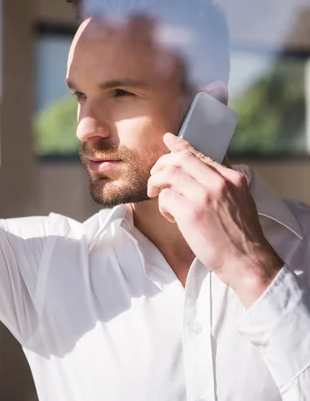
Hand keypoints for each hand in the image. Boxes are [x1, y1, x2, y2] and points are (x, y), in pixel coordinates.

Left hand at [147, 133, 282, 306]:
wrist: (246, 261)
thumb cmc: (240, 235)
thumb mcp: (240, 200)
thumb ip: (222, 183)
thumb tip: (200, 170)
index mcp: (232, 178)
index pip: (200, 155)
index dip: (179, 145)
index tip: (168, 139)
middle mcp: (219, 183)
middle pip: (180, 159)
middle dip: (161, 164)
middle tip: (154, 176)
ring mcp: (204, 196)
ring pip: (168, 176)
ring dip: (157, 184)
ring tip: (157, 195)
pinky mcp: (190, 212)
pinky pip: (166, 198)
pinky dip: (163, 205)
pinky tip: (171, 216)